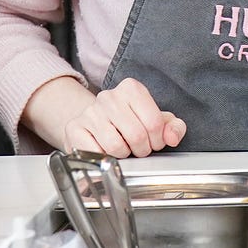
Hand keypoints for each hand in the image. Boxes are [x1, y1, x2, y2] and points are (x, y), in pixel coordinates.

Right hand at [25, 75, 186, 157]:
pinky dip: (105, 159)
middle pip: (136, 135)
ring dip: (124, 155)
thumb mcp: (155, 120)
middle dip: (142, 150)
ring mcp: (90, 112)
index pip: (154, 122)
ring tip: (124, 149)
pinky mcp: (75, 128)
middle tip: (139, 149)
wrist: (94, 121)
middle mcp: (109, 97)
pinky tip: (107, 151)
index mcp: (131, 89)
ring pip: (116, 147)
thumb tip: (173, 137)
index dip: (157, 140)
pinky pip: (96, 153)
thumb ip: (173, 127)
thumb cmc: (129, 121)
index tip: (154, 142)